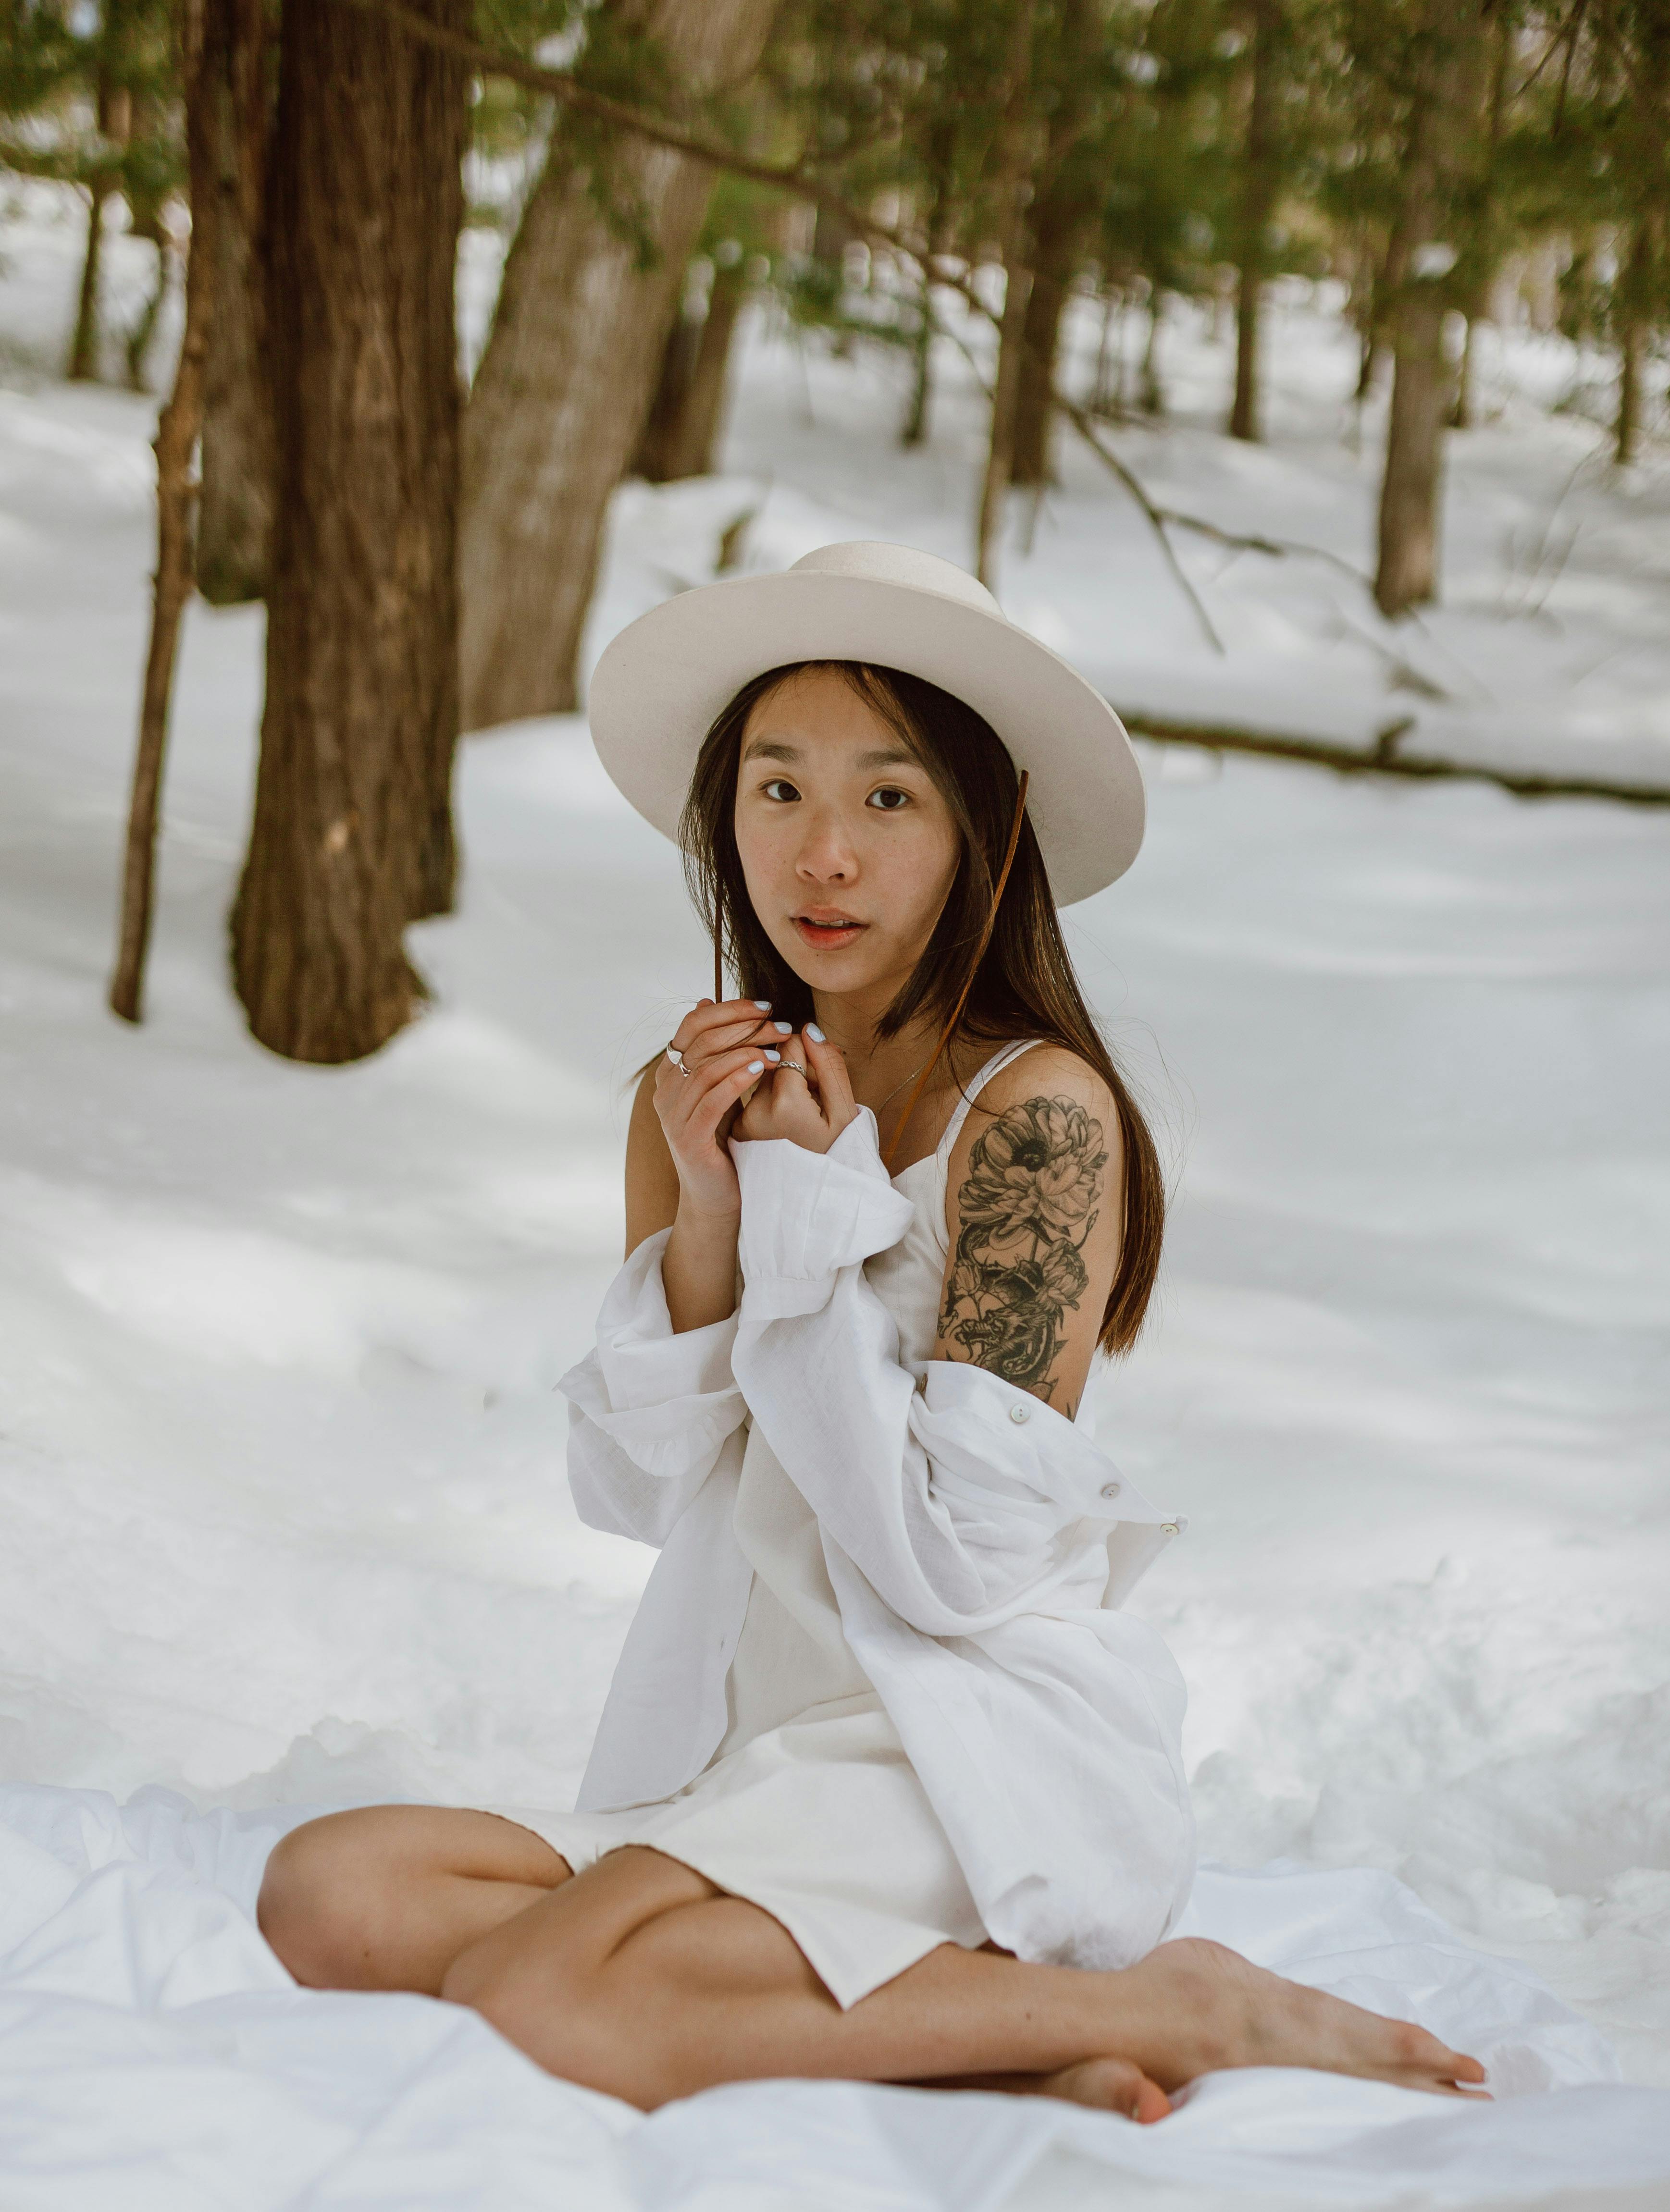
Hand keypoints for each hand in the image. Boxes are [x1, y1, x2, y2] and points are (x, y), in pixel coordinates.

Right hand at [655, 997, 786, 1216]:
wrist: (716, 1195)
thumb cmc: (722, 1139)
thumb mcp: (718, 1087)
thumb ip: (713, 1050)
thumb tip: (705, 1000)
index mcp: (670, 1073)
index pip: (692, 1025)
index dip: (729, 1010)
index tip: (765, 1007)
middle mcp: (665, 1091)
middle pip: (701, 1041)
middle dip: (744, 1028)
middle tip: (780, 1026)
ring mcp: (673, 1116)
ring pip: (706, 1067)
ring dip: (746, 1052)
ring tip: (778, 1050)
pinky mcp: (688, 1139)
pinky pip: (711, 1099)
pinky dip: (737, 1079)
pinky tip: (761, 1069)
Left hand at [734, 1028, 857, 1155]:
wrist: (812, 1197)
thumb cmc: (835, 1154)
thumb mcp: (844, 1112)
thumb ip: (829, 1066)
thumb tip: (807, 1028)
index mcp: (785, 1103)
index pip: (789, 1046)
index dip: (809, 1055)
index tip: (819, 1078)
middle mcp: (756, 1110)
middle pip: (771, 1060)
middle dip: (792, 1068)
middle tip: (812, 1100)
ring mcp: (743, 1122)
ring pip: (759, 1077)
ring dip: (780, 1085)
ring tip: (799, 1115)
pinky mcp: (736, 1129)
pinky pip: (751, 1097)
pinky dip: (769, 1102)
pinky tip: (784, 1125)